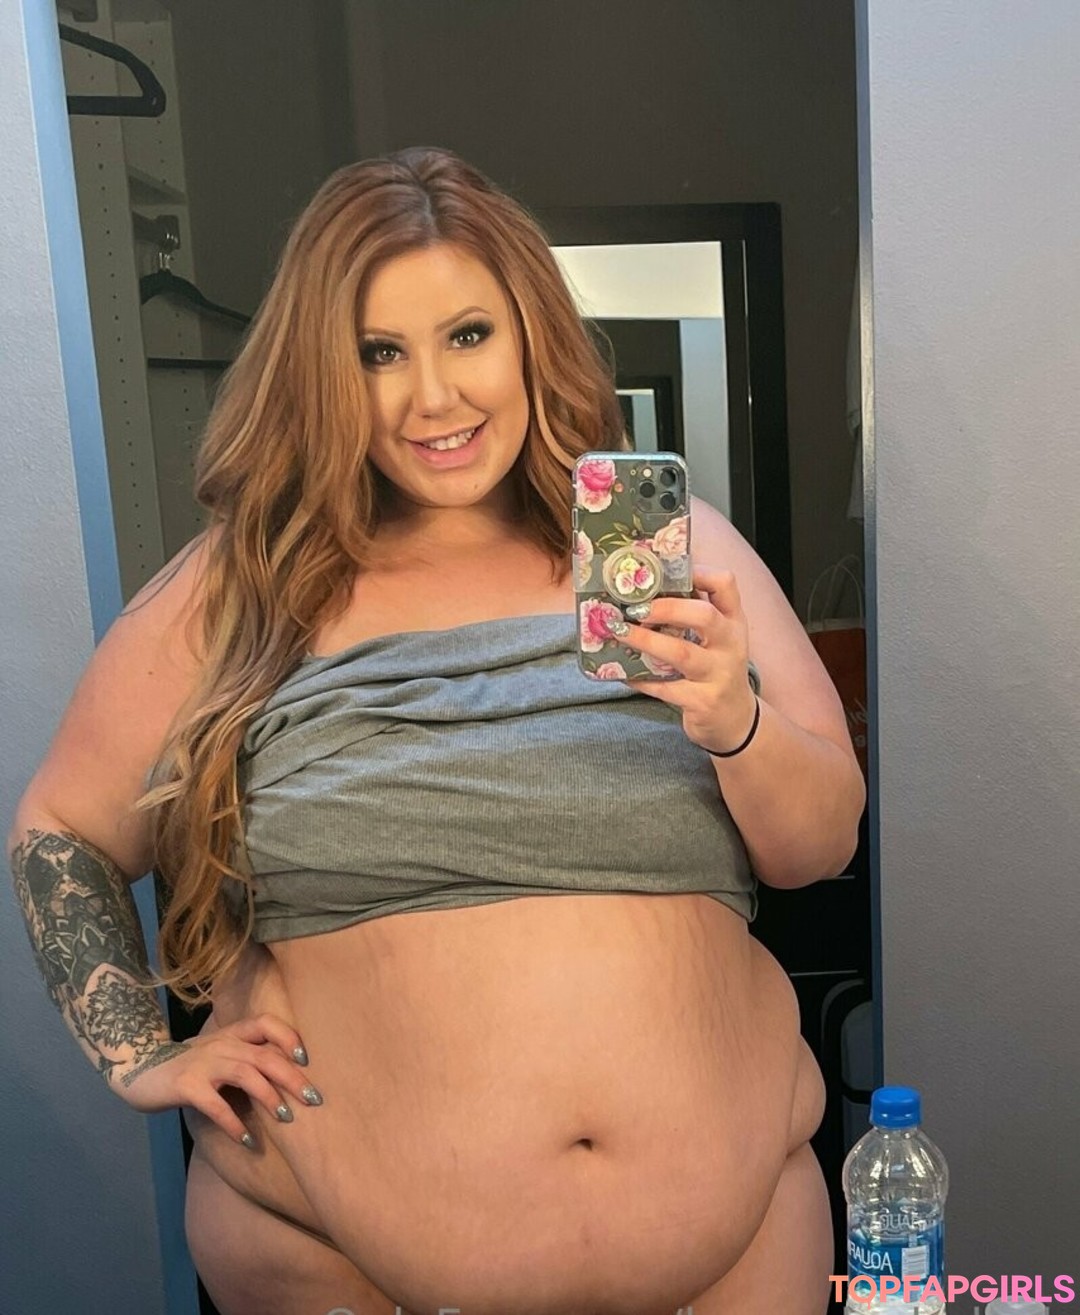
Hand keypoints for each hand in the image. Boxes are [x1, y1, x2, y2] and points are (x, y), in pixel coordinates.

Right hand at [113, 1011, 318, 1146]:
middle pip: (265, 1054)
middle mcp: (222, 1044)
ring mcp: (204, 1063)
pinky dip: (234, 1123)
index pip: (266, 1023)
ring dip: (269, 1096)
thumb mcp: (219, 1054)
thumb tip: (286, 1078)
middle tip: (314, 1099)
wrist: (139, 1068)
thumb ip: (246, 1058)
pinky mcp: (187, 1086)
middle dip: (292, 1076)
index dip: (289, 1037)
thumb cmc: (189, 1065)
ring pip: (245, 1073)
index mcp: (232, 1034)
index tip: (307, 1059)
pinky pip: (215, 1104)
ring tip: (286, 1118)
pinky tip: (247, 1140)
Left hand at [614, 566, 759, 754]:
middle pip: (704, 616)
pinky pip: (666, 688)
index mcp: (733, 622)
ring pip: (682, 653)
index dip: (697, 572)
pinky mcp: (703, 702)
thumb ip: (693, 614)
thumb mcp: (718, 639)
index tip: (665, 570)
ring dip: (646, 640)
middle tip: (636, 607)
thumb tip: (645, 588)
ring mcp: (719, 675)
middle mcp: (731, 645)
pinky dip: (642, 679)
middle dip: (666, 607)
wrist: (735, 720)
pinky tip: (623, 673)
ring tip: (620, 632)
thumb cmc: (716, 670)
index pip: (725, 584)